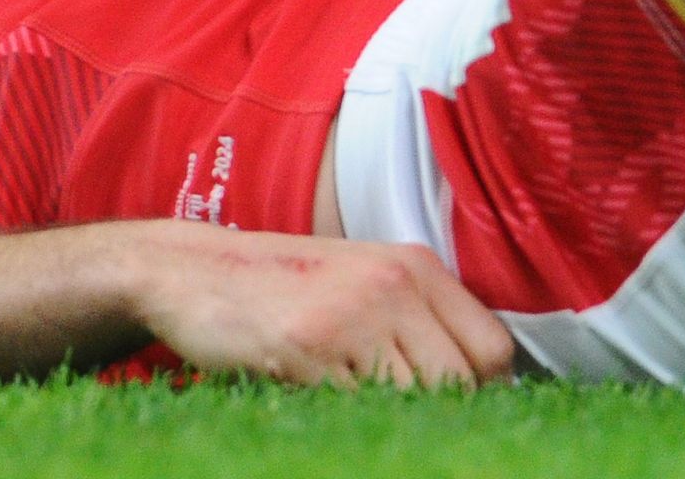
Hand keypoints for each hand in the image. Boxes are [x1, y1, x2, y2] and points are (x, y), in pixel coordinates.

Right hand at [133, 222, 514, 389]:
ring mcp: (349, 316)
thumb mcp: (364, 278)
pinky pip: (356, 409)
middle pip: (458, 383)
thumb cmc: (287, 284)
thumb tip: (480, 385)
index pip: (492, 348)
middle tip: (405, 419)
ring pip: (411, 401)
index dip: (484, 391)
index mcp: (415, 266)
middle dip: (440, 413)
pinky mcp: (305, 349)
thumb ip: (420, 318)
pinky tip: (321, 398)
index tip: (461, 410)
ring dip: (393, 417)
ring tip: (359, 403)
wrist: (192, 269)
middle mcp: (391, 285)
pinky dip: (348, 418)